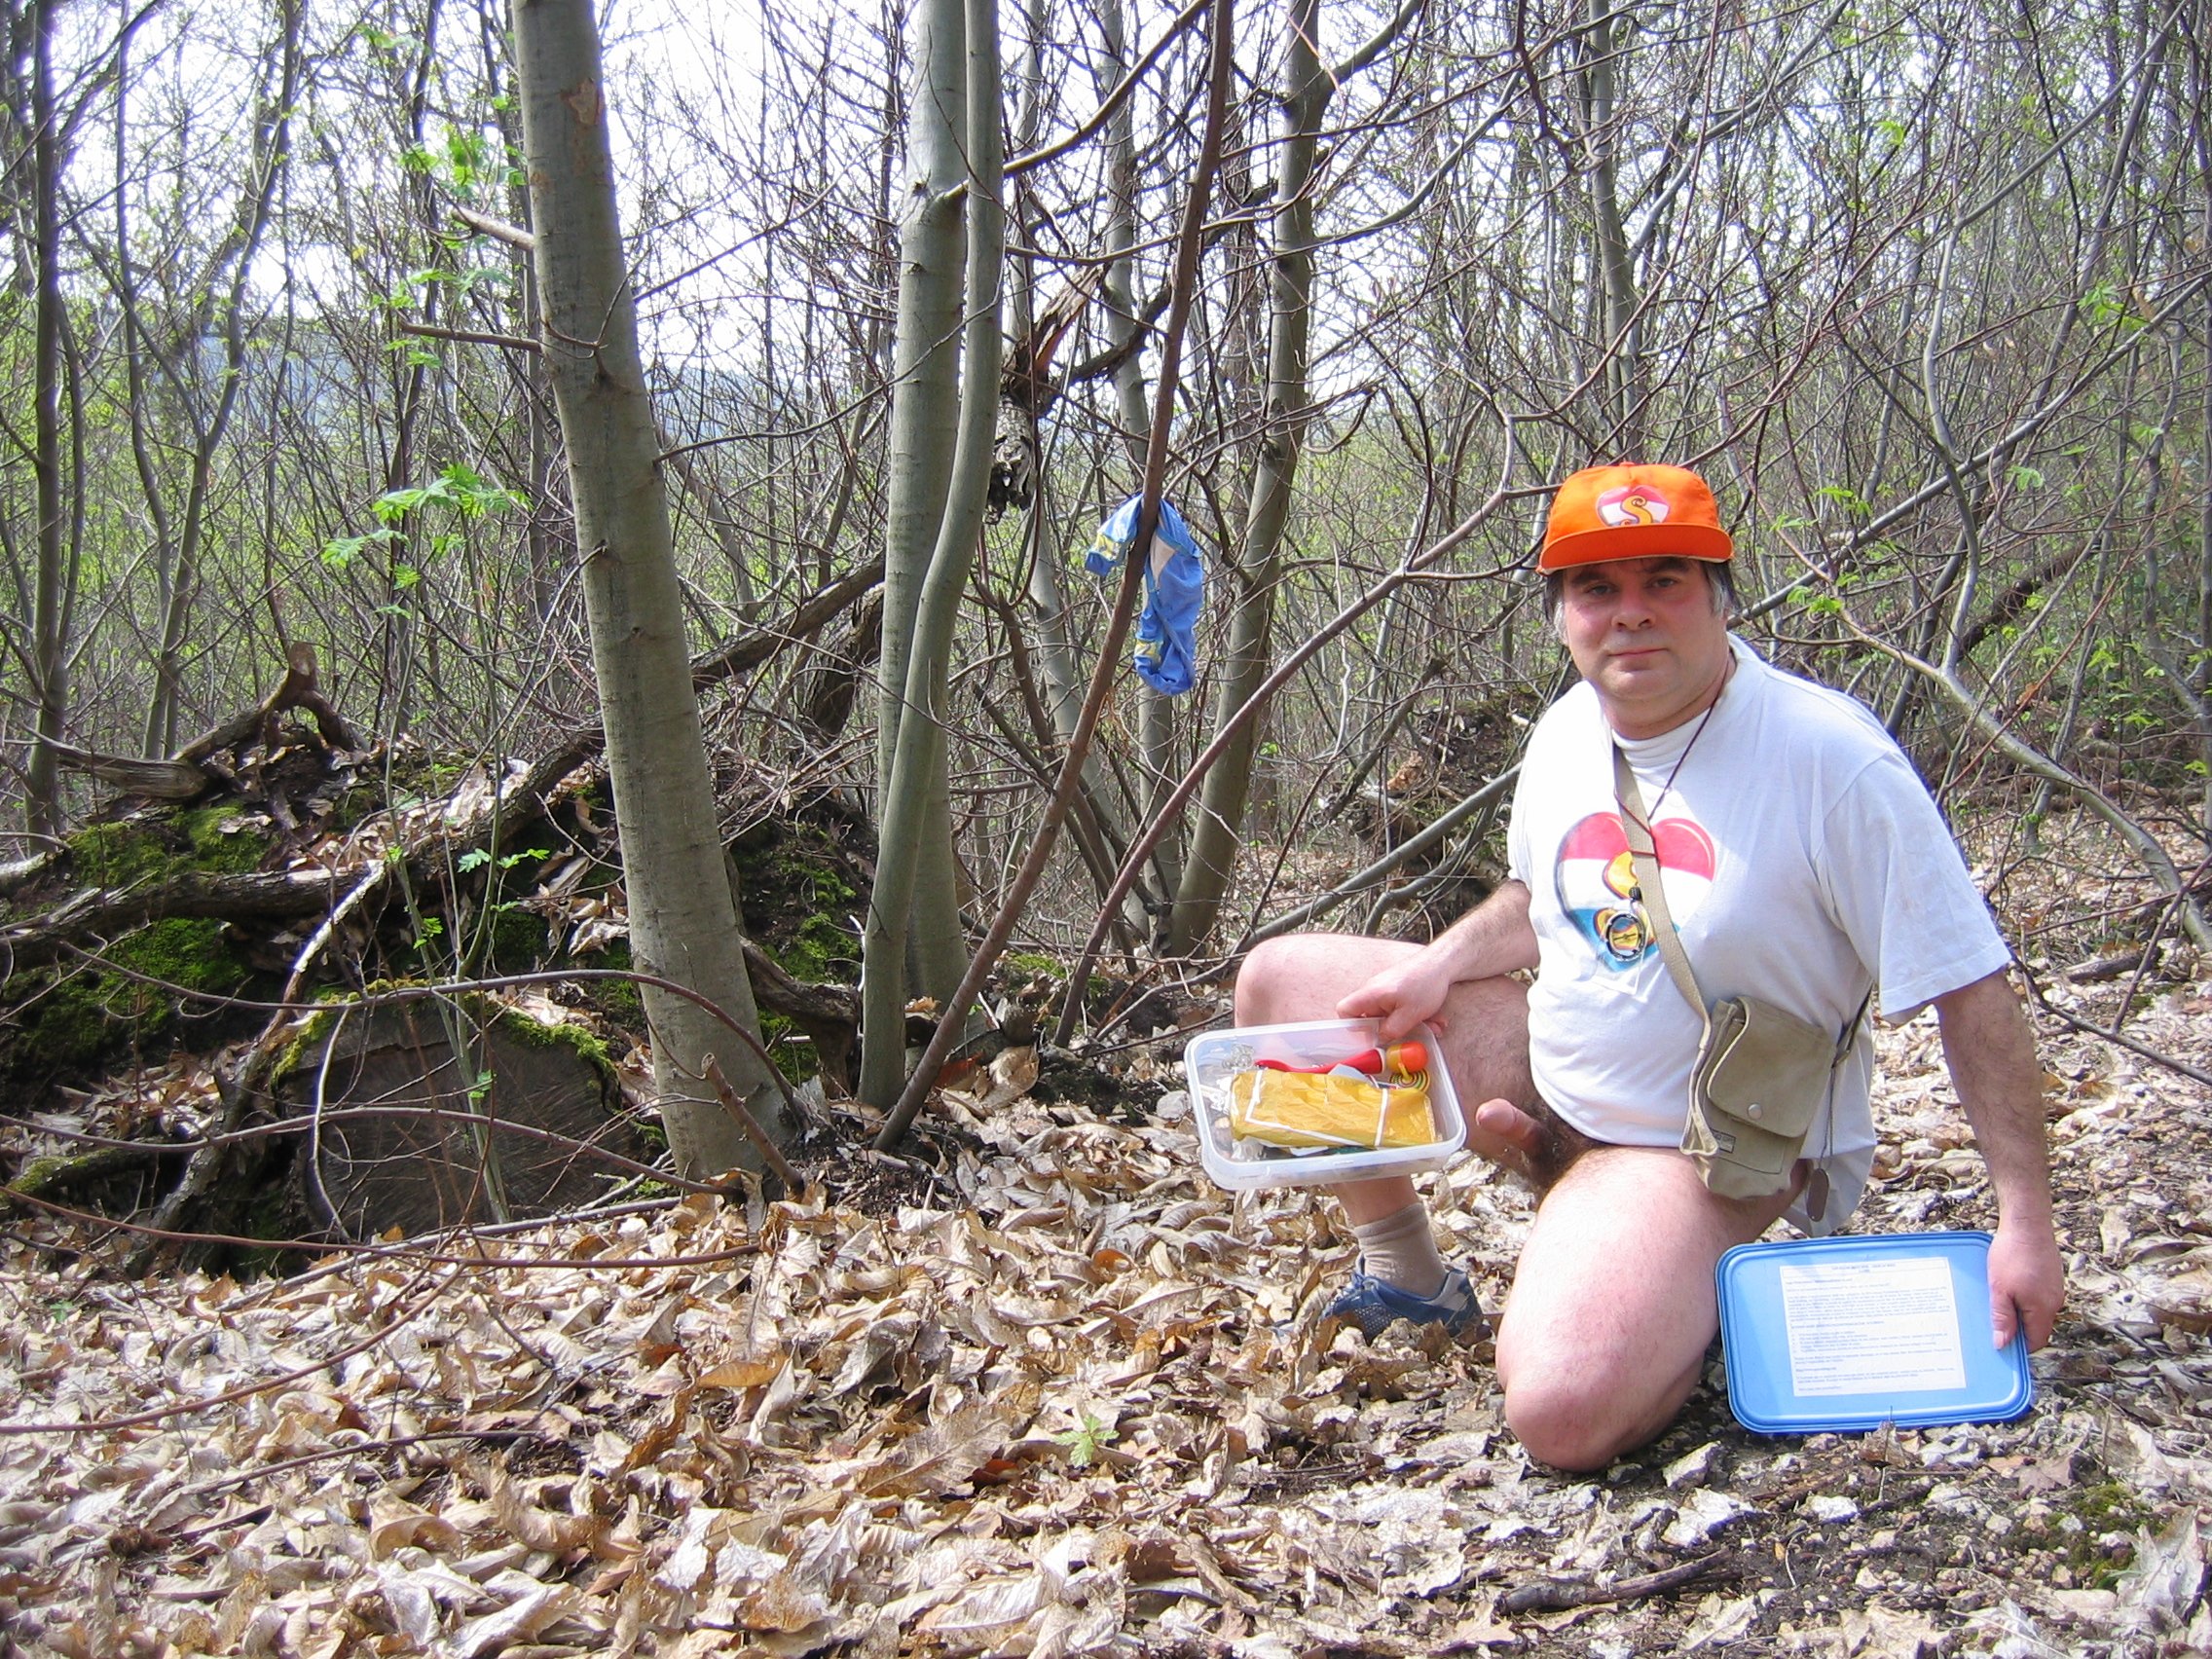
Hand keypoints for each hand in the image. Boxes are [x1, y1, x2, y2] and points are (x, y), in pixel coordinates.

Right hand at [1334, 954, 1453, 1042]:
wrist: (1442, 962)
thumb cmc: (1424, 982)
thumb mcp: (1409, 1014)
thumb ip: (1391, 1030)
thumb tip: (1380, 1040)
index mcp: (1370, 994)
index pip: (1345, 1010)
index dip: (1351, 1027)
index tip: (1369, 1037)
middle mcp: (1374, 991)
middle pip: (1372, 1017)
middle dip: (1393, 1030)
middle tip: (1409, 1036)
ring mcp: (1387, 991)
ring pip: (1391, 1015)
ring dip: (1410, 1024)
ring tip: (1431, 1026)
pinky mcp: (1398, 990)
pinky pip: (1402, 1009)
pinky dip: (1416, 1016)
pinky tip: (1435, 1019)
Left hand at [1986, 1215, 2063, 1351]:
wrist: (2028, 1224)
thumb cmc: (2012, 1255)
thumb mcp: (2000, 1289)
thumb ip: (2002, 1318)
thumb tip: (2003, 1345)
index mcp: (2043, 1310)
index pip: (2036, 1341)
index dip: (2019, 1347)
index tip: (2001, 1345)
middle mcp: (2054, 1302)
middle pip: (2037, 1327)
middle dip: (2017, 1329)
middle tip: (1994, 1323)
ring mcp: (2054, 1288)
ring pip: (2036, 1310)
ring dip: (2019, 1311)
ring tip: (1998, 1304)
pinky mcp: (2051, 1277)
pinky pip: (2038, 1296)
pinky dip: (2024, 1297)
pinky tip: (2008, 1288)